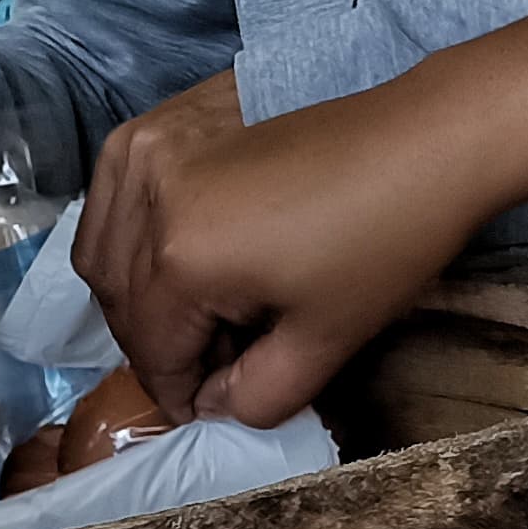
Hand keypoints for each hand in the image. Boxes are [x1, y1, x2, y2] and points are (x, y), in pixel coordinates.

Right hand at [81, 75, 495, 425]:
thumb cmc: (385, 241)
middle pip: (120, 304)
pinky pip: (112, 195)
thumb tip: (209, 405)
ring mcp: (148, 148)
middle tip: (218, 361)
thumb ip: (252, 395)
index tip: (209, 409)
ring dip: (136, 294)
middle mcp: (148, 197)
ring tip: (203, 310)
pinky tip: (174, 251)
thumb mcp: (323, 343)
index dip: (179, 395)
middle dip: (161, 346)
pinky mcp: (163, 119)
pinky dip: (127, 233)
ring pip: (102, 249)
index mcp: (182, 258)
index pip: (151, 352)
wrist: (425, 139)